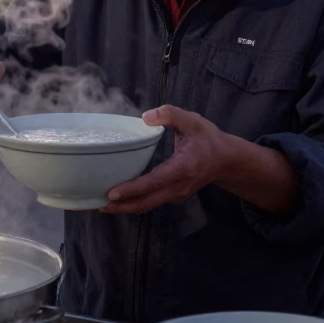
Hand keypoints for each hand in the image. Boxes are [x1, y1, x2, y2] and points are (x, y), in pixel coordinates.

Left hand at [102, 105, 230, 215]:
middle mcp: (178, 186)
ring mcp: (176, 194)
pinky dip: (134, 203)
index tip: (112, 193)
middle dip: (121, 206)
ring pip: (147, 206)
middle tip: (97, 204)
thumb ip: (171, 115)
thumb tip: (146, 116)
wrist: (226, 160)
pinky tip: (119, 199)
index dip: (132, 189)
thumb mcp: (193, 121)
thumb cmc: (208, 139)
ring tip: (101, 205)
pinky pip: (151, 203)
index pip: (154, 182)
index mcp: (182, 168)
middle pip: (146, 202)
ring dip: (125, 208)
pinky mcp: (173, 196)